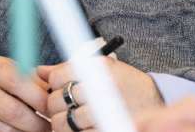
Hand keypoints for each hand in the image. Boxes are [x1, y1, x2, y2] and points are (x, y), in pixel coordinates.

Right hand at [0, 55, 50, 131]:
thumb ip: (39, 80)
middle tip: (49, 127)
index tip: (53, 108)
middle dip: (36, 123)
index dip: (39, 99)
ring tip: (38, 131)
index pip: (17, 82)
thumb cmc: (6, 81)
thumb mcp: (19, 73)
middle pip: (12, 111)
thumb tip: (60, 90)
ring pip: (2, 130)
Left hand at [42, 57, 163, 131]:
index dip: (54, 83)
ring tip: (72, 119)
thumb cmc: (127, 86)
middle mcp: (101, 89)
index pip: (57, 76)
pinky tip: (81, 128)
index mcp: (100, 69)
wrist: (155, 105)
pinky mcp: (103, 130)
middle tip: (65, 106)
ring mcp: (102, 113)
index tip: (61, 86)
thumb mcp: (105, 69)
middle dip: (56, 105)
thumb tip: (39, 71)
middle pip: (56, 100)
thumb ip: (70, 69)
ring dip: (61, 123)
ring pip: (60, 122)